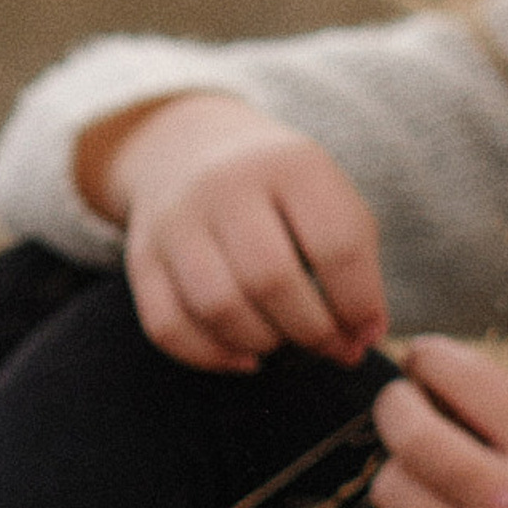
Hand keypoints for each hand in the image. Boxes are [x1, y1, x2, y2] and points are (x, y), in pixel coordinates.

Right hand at [79, 92, 387, 373]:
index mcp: (291, 165)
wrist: (188, 151)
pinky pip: (168, 326)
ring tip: (283, 344)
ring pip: (218, 307)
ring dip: (261, 344)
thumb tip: (358, 341)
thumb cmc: (276, 190)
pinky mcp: (142, 258)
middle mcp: (225, 187)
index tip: (366, 333)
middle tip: (327, 347)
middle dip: (311, 331)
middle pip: (271, 280)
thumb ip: (353, 263)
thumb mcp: (324, 197)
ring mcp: (175, 223)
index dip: (359, 303)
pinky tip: (242, 357)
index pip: (337, 245)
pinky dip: (211, 356)